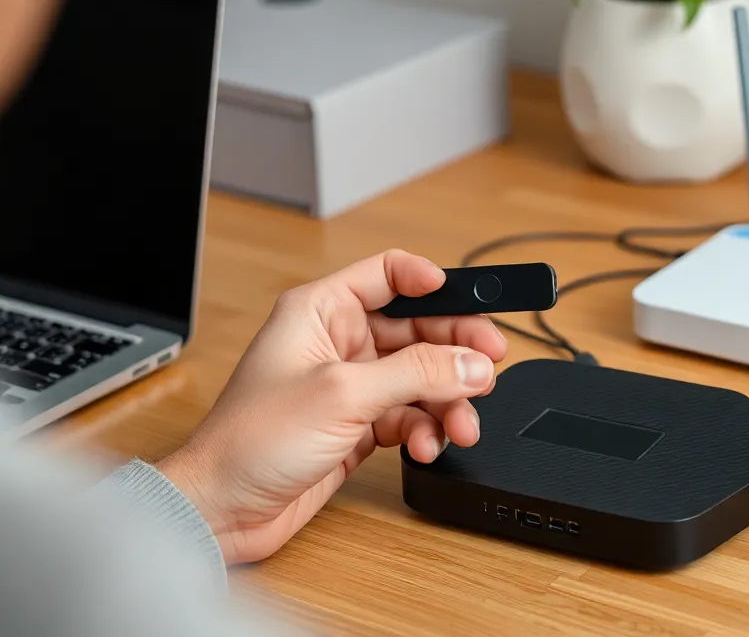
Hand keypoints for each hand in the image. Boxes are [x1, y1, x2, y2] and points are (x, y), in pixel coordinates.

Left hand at [157, 249, 507, 564]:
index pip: (388, 274)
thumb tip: (472, 363)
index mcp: (320, 310)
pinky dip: (427, 429)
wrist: (223, 510)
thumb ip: (416, 373)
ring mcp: (350, 385)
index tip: (470, 299)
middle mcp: (338, 342)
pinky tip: (427, 446)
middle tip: (488, 366)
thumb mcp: (344, 394)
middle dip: (455, 351)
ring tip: (461, 424)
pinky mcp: (358, 425)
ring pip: (421, 377)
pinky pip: (411, 415)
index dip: (432, 282)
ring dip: (447, 400)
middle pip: (418, 329)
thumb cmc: (249, 441)